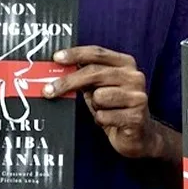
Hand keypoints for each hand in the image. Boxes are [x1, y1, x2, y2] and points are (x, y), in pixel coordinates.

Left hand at [43, 45, 159, 159]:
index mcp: (126, 64)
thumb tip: (59, 69)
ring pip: (98, 96)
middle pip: (93, 73)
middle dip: (68, 82)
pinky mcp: (136, 116)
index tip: (56, 58)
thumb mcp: (100, 87)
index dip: (75, 54)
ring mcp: (137, 95)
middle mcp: (134, 76)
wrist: (139, 135)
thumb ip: (86, 76)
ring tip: (104, 110)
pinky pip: (103, 116)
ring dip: (95, 106)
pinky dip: (101, 120)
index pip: (97, 53)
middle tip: (48, 90)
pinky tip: (111, 121)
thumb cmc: (115, 108)